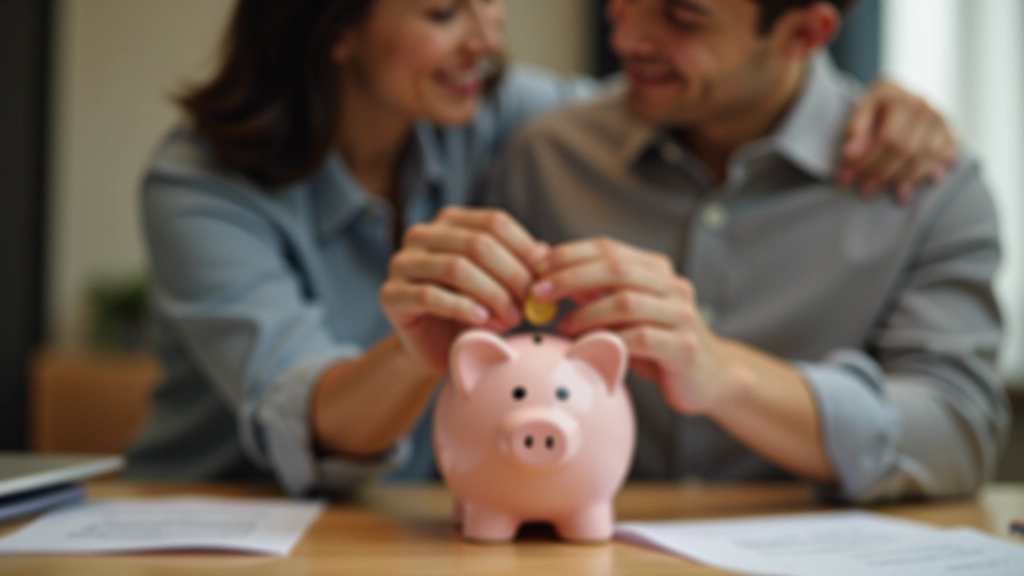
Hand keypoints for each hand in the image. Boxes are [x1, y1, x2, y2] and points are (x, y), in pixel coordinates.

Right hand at [379, 207, 546, 372]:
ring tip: (511, 318)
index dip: (524, 247)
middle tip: (531, 302)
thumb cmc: (471, 311)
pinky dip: (462, 308)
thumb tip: (546, 254)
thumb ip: (519, 266)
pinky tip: (482, 321)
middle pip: (477, 243)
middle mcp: (422, 235)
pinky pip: (430, 296)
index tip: (545, 274)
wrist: (434, 348)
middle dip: (511, 274)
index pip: (494, 222)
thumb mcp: (500, 284)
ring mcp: (402, 263)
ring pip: (457, 268)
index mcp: (450, 222)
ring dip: (492, 295)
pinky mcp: (391, 294)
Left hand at [533, 237, 738, 413]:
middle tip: (542, 292)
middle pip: (617, 269)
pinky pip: (641, 339)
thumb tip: (551, 270)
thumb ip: (596, 292)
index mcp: (657, 270)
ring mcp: (682, 315)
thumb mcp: (626, 313)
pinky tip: (589, 347)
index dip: (572, 253)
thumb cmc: (658, 344)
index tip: (540, 266)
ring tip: (564, 325)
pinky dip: (610, 341)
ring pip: (627, 302)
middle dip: (572, 277)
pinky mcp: (684, 347)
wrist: (709, 378)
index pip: (610, 248)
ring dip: (587, 312)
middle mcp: (673, 286)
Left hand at [840, 78, 958, 201]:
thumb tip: (849, 154)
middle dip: (881, 173)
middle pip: (907, 150)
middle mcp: (926, 110)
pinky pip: (946, 158)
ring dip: (900, 179)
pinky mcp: (950, 135)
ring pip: (924, 158)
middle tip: (863, 188)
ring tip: (877, 191)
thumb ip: (855, 130)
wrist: (899, 95)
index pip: (888, 138)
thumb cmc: (876, 106)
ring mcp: (942, 123)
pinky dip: (927, 175)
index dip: (867, 160)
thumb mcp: (860, 109)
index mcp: (902, 100)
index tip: (847, 176)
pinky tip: (905, 189)